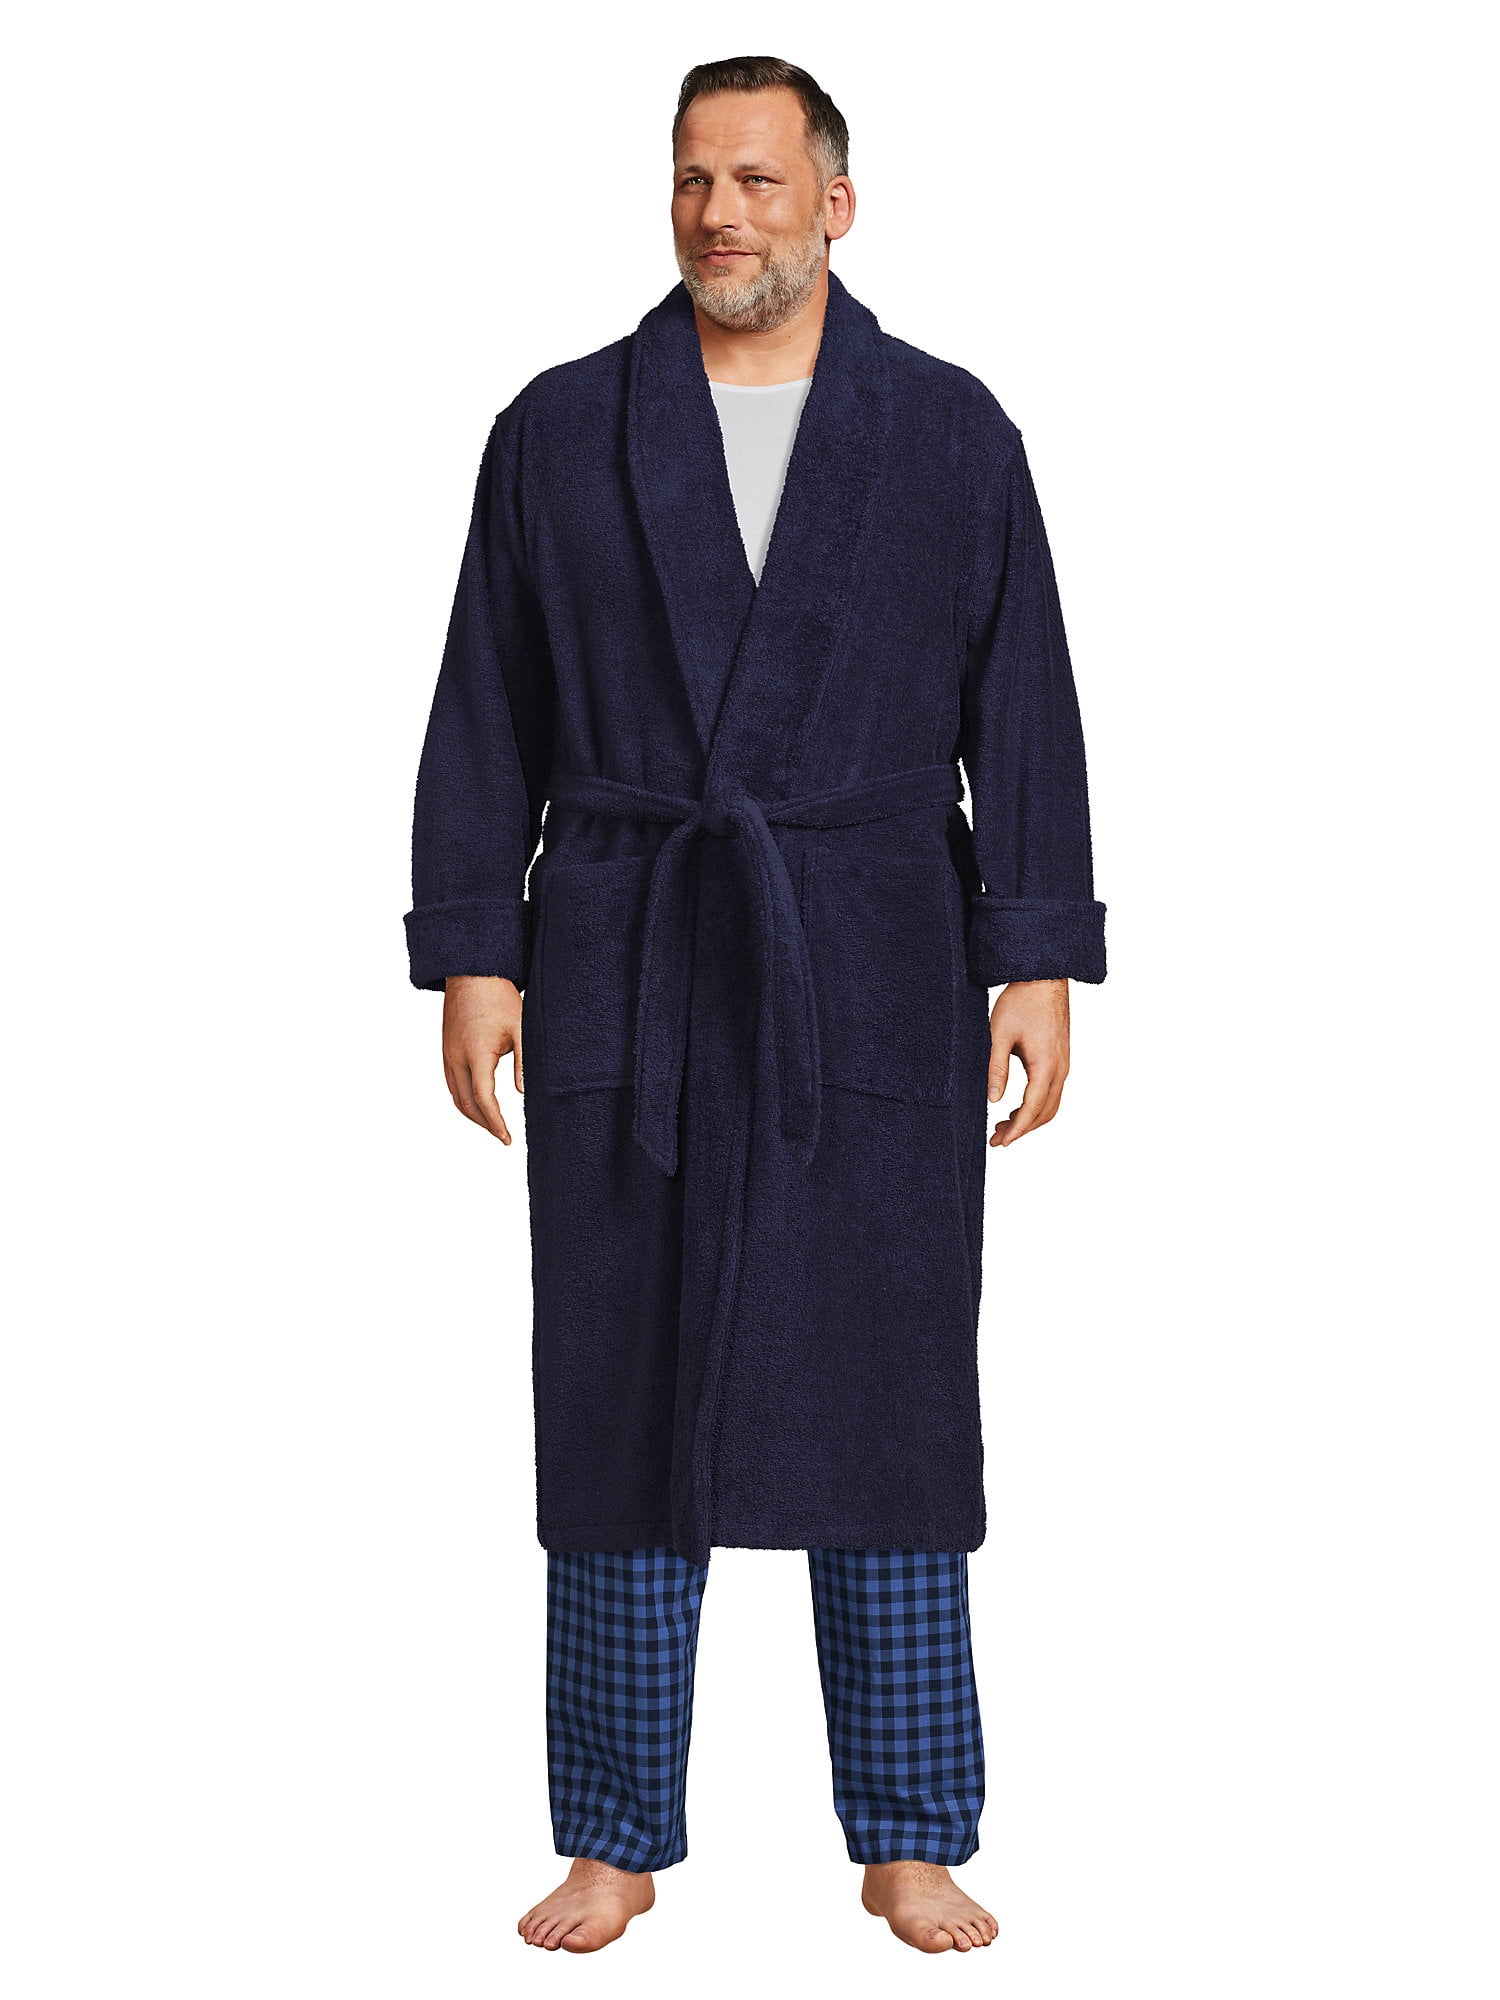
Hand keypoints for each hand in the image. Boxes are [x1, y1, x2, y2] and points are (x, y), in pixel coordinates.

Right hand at [442, 975, 522, 1143]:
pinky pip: (451, 1083)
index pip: (484, 1099)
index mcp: (476, 1054)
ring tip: (492, 1125)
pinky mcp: (446, 1050)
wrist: (472, 974)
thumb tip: (523, 1094)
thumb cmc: (499, 998)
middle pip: (466, 1104)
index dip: (495, 1123)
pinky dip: (463, 1099)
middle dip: (484, 1124)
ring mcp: (447, 1054)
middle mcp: (456, 1057)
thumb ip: (523, 1063)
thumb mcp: (520, 1029)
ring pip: (455, 1096)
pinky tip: (478, 1103)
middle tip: (502, 1136)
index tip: (507, 1138)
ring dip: (472, 1114)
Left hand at [988, 978, 1069, 1146]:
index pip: (1032, 1109)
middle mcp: (1060, 1068)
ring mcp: (1063, 1064)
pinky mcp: (1060, 1058)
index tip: (1001, 1143)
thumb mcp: (999, 1034)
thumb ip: (995, 1068)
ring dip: (1029, 1120)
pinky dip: (1036, 1106)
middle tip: (996, 1139)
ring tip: (1003, 1127)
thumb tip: (993, 1099)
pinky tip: (1017, 1107)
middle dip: (1022, 1130)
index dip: (1017, 1130)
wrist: (1044, 978)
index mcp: (1046, 1065)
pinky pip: (1052, 1091)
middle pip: (1045, 1113)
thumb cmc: (1021, 1001)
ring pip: (1051, 1104)